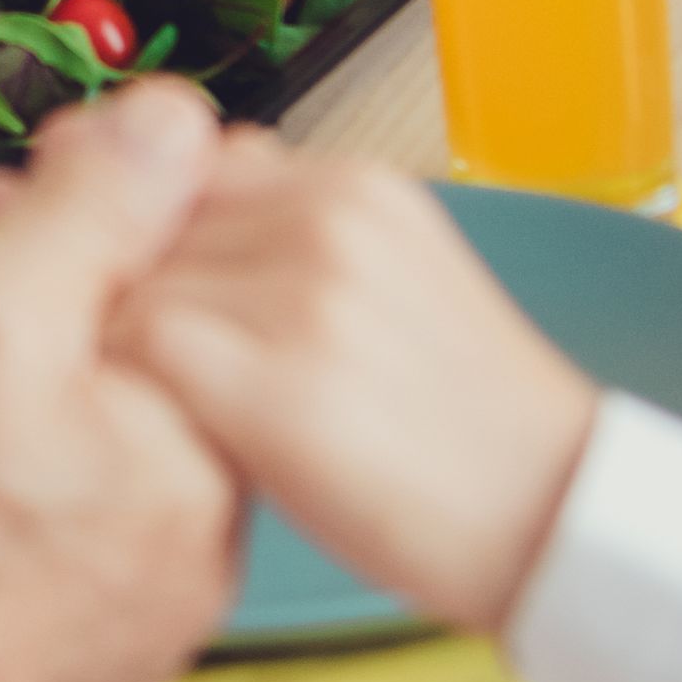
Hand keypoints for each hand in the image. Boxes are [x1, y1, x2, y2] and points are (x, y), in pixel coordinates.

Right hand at [0, 79, 248, 681]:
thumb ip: (96, 208)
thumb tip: (180, 123)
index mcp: (205, 469)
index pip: (206, 288)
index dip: (118, 203)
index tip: (39, 176)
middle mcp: (204, 556)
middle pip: (166, 360)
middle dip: (79, 279)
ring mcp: (146, 608)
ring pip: (120, 430)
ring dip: (49, 360)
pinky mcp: (85, 640)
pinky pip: (85, 507)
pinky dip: (33, 451)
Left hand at [104, 130, 610, 637]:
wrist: (555, 516)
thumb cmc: (459, 426)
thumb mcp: (389, 285)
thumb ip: (287, 235)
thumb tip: (170, 201)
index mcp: (355, 186)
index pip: (182, 165)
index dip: (145, 241)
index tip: (143, 301)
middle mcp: (329, 214)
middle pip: (145, 220)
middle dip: (126, 292)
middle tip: (154, 374)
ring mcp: (308, 292)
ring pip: (132, 281)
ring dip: (127, 350)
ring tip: (172, 413)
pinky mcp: (282, 378)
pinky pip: (140, 348)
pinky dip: (133, 392)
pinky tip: (173, 438)